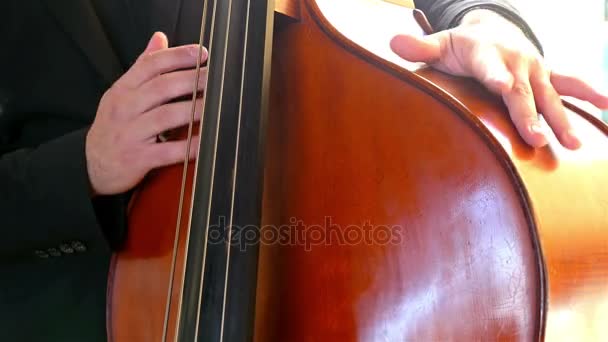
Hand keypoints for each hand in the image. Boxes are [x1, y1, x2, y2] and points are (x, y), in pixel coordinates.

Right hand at [86, 32, 206, 195]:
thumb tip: (160, 37)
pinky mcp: (137, 158)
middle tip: (216, 78)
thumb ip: (143, 67)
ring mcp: (129, 134)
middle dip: (192, 80)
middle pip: (161, 88)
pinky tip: (205, 141)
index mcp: (122, 89)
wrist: (93, 166)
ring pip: (166, 116)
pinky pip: (167, 151)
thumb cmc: (115, 127)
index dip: (178, 56)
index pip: (150, 65)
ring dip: (194, 109)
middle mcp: (124, 108)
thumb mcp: (122, 94)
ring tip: (215, 106)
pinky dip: (189, 146)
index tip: (202, 53)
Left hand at [390, 9, 607, 149]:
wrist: (493, 29)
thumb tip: (393, 41)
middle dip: (530, 115)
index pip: (490, 67)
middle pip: (523, 92)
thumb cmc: (461, 46)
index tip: (503, 85)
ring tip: (573, 144)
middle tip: (538, 140)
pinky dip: (590, 93)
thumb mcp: (439, 45)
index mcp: (486, 54)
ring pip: (550, 95)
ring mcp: (535, 69)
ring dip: (562, 117)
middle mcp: (515, 61)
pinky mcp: (547, 75)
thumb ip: (420, 47)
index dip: (496, 75)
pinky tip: (607, 106)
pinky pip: (571, 83)